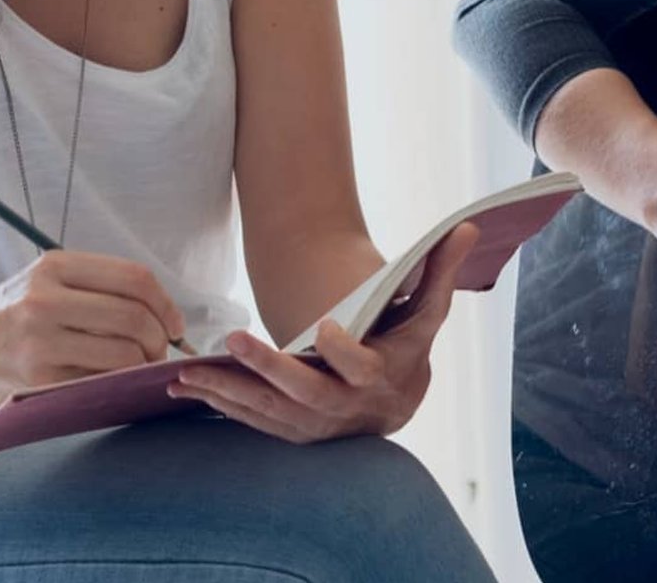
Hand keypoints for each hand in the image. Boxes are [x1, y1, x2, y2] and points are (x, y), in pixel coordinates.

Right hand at [0, 250, 190, 404]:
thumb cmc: (13, 314)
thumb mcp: (46, 281)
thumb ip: (97, 287)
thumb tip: (164, 314)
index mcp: (54, 266)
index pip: (134, 278)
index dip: (167, 304)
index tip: (175, 325)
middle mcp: (45, 300)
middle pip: (134, 317)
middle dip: (160, 340)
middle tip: (159, 353)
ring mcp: (40, 342)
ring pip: (123, 354)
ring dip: (144, 366)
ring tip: (139, 369)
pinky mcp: (38, 380)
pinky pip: (101, 383)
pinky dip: (121, 385)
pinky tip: (117, 383)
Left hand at [166, 223, 479, 442]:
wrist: (395, 400)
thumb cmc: (406, 344)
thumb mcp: (426, 310)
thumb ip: (441, 270)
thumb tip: (469, 225)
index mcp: (383, 376)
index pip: (363, 368)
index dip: (345, 352)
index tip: (325, 327)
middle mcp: (349, 407)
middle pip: (307, 394)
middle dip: (269, 369)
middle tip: (234, 339)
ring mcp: (318, 424)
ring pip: (271, 412)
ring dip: (230, 392)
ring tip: (189, 373)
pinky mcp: (293, 431)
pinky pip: (253, 422)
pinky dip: (221, 406)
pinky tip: (187, 387)